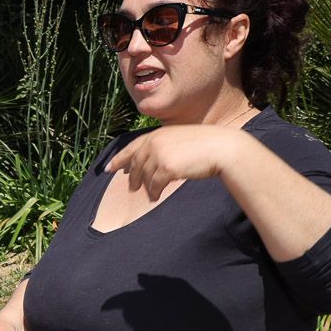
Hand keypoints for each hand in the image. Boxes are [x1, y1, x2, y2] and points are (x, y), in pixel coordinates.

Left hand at [106, 126, 250, 199]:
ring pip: (144, 176)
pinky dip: (153, 192)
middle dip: (132, 177)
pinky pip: (154, 185)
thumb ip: (164, 147)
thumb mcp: (181, 139)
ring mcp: (160, 155)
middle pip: (136, 163)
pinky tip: (155, 197)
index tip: (108, 168)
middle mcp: (156, 142)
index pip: (132, 147)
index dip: (119, 158)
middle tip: (131, 187)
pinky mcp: (167, 168)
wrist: (222, 148)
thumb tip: (151, 164)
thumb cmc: (206, 145)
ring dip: (145, 187)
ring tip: (149, 195)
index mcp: (158, 134)